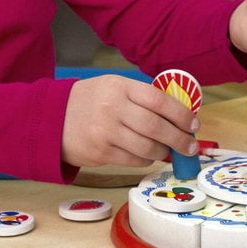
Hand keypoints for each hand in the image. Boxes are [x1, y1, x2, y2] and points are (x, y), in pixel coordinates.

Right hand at [61, 75, 199, 168]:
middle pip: (156, 127)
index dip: (181, 114)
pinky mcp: (100, 153)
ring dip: (164, 152)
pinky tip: (149, 155)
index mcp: (120, 87)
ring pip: (147, 147)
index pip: (159, 100)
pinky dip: (147, 159)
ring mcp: (105, 132)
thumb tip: (179, 115)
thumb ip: (142, 97)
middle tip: (191, 146)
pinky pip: (134, 160)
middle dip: (180, 139)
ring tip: (169, 151)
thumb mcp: (114, 87)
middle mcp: (113, 108)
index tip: (194, 124)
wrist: (52, 119)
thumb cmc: (91, 101)